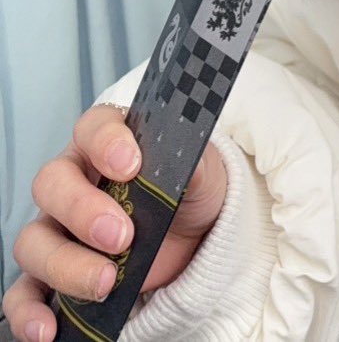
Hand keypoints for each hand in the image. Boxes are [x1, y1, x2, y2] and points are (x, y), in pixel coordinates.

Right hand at [2, 105, 227, 341]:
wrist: (194, 240)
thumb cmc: (189, 193)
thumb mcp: (203, 175)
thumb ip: (195, 167)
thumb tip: (191, 168)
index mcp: (108, 143)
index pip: (93, 128)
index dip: (106, 143)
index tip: (131, 166)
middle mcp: (73, 182)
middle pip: (52, 184)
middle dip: (83, 210)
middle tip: (122, 236)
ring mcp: (58, 230)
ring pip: (34, 242)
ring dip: (67, 265)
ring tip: (108, 283)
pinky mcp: (54, 276)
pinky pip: (23, 293)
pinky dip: (29, 312)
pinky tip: (48, 329)